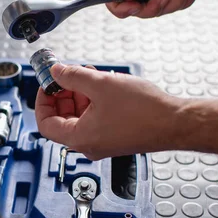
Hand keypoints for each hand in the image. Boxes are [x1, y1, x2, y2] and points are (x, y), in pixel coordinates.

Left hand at [35, 63, 184, 159]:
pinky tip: (99, 84)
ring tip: (85, 74)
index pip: (45, 123)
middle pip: (61, 120)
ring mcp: (101, 143)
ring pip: (78, 118)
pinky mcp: (113, 137)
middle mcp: (88, 145)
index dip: (42, 101)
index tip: (47, 83)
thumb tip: (56, 72)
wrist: (175, 123)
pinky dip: (91, 102)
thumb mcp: (101, 85)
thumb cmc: (144, 111)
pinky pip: (93, 119)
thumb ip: (73, 77)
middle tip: (65, 75)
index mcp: (79, 138)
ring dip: (78, 95)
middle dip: (61, 94)